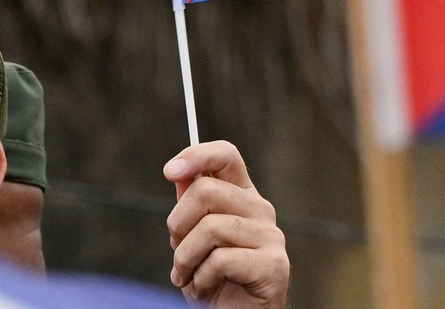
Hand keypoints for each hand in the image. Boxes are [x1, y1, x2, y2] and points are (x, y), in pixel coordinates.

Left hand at [164, 140, 289, 307]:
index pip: (226, 155)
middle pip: (206, 190)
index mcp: (242, 197)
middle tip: (177, 252)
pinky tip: (206, 289)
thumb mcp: (191, 237)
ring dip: (185, 259)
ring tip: (188, 277)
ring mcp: (272, 237)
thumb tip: (179, 171)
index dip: (196, 155)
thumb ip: (189, 204)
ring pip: (210, 228)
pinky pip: (220, 260)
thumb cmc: (212, 279)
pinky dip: (201, 279)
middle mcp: (261, 210)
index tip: (170, 171)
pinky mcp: (273, 266)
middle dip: (177, 224)